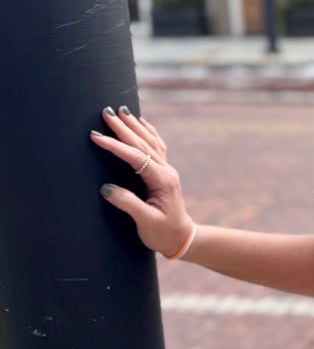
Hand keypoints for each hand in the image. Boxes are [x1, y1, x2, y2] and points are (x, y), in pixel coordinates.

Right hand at [90, 106, 193, 257]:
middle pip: (143, 144)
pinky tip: (142, 123)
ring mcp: (166, 170)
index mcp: (162, 181)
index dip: (115, 146)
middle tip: (106, 112)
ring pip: (150, 142)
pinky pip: (156, 146)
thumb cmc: (163, 233)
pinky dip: (148, 132)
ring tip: (122, 111)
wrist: (182, 238)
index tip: (96, 136)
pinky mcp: (164, 172)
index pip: (135, 158)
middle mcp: (166, 171)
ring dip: (135, 126)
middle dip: (123, 127)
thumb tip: (106, 188)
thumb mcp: (146, 222)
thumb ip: (128, 204)